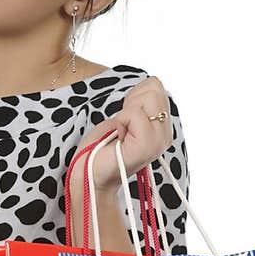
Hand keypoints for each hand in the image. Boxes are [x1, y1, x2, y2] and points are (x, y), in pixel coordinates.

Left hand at [70, 75, 172, 193]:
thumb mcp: (126, 114)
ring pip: (148, 98)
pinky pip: (135, 114)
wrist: (89, 172)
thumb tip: (153, 82)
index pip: (156, 86)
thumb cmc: (102, 145)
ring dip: (126, 112)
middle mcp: (165, 135)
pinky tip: (118, 137)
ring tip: (121, 132)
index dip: (134, 96)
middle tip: (122, 125)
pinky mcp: (147, 146)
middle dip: (132, 101)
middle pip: (154, 88)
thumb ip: (144, 100)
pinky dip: (121, 121)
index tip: (125, 118)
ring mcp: (158, 142)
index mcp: (162, 126)